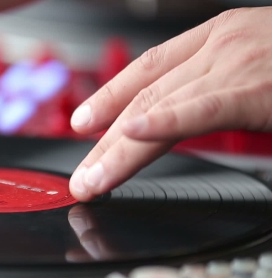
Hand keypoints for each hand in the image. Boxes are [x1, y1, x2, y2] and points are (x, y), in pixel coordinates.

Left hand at [69, 7, 271, 200]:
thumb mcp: (258, 67)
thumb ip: (221, 89)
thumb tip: (196, 114)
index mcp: (218, 37)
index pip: (146, 70)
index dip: (109, 96)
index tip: (84, 123)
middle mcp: (219, 46)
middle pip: (142, 97)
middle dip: (103, 142)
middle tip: (81, 176)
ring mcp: (236, 63)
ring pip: (158, 109)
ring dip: (118, 151)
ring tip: (92, 181)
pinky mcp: (257, 88)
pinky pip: (202, 109)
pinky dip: (165, 124)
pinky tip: (131, 136)